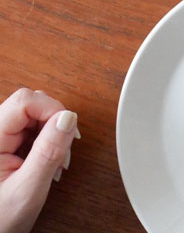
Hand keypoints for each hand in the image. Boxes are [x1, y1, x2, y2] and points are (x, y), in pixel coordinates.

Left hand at [0, 88, 79, 232]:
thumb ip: (47, 153)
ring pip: (33, 115)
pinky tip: (47, 162)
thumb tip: (67, 117)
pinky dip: (45, 142)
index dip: (51, 109)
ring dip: (51, 133)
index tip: (67, 130)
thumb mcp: (27, 191)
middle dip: (54, 123)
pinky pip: (30, 129)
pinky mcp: (5, 146)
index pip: (24, 101)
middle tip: (63, 151)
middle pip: (30, 104)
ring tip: (55, 162)